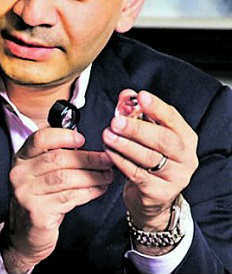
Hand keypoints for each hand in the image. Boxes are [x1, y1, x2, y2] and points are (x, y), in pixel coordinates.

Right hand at [2, 128, 113, 272]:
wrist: (25, 234)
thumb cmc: (39, 200)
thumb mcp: (39, 175)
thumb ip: (55, 158)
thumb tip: (86, 148)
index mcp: (21, 159)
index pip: (39, 139)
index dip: (63, 136)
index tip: (82, 139)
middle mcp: (20, 174)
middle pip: (58, 159)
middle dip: (87, 158)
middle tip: (106, 160)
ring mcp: (26, 193)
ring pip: (66, 178)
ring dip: (92, 176)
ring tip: (107, 175)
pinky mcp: (38, 212)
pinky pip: (69, 197)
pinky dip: (89, 192)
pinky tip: (99, 189)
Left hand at [103, 90, 197, 232]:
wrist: (153, 196)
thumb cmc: (150, 158)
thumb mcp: (147, 134)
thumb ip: (137, 112)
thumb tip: (126, 95)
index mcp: (184, 137)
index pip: (173, 119)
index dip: (156, 107)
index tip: (141, 97)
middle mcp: (185, 157)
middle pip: (163, 140)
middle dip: (137, 129)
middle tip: (116, 121)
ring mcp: (175, 177)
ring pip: (149, 157)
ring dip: (125, 145)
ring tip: (108, 135)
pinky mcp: (159, 192)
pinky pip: (137, 174)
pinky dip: (121, 161)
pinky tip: (109, 151)